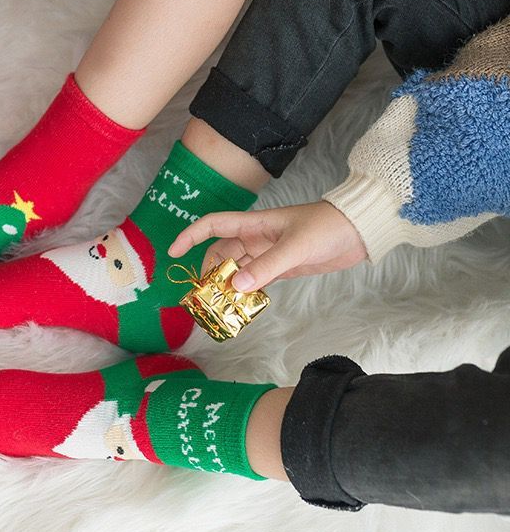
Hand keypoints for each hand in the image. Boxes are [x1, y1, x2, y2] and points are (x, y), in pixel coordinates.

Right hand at [168, 201, 367, 290]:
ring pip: (237, 271)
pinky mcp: (280, 268)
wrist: (358, 231)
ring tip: (220, 307)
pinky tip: (242, 307)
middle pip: (220, 254)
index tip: (174, 252)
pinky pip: (255, 281)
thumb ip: (267, 266)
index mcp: (254, 224)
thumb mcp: (296, 246)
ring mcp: (267, 254)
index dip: (190, 236)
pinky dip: (246, 294)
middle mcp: (255, 238)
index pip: (212, 225)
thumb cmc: (326, 227)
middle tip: (203, 297)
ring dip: (228, 287)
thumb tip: (235, 287)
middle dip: (209, 273)